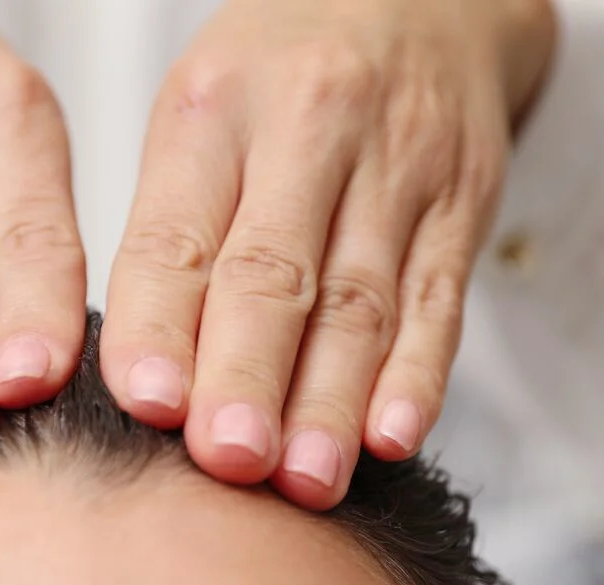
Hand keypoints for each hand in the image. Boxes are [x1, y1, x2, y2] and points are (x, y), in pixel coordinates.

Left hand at [100, 0, 556, 507]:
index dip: (160, 323)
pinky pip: (439, 301)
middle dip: (248, 375)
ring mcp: (397, 169)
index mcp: (215, 110)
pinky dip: (418, 377)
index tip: (147, 405)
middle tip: (228, 460)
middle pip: (275, 273)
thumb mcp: (201, 119)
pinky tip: (393, 438)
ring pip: (359, 301)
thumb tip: (142, 385)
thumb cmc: (279, 83)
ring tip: (304, 482)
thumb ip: (171, 237)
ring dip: (330, 402)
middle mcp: (309, 131)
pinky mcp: (461, 206)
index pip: (179, 233)